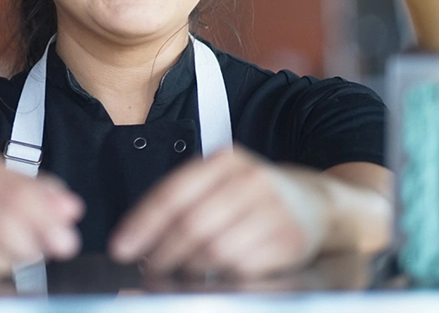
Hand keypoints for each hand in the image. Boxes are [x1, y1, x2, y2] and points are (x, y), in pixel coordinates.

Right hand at [0, 141, 84, 286]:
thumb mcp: (4, 181)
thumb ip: (41, 193)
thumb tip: (70, 209)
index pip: (17, 191)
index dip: (47, 219)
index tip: (66, 239)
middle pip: (1, 222)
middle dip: (31, 243)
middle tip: (43, 251)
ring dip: (10, 260)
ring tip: (14, 254)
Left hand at [108, 146, 329, 279]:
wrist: (317, 203)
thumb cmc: (255, 196)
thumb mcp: (221, 182)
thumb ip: (185, 200)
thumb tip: (138, 239)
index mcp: (225, 161)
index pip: (173, 194)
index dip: (142, 224)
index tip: (121, 248)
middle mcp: (250, 180)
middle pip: (191, 226)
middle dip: (163, 253)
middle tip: (150, 268)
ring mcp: (273, 210)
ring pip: (215, 251)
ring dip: (190, 269)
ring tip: (182, 272)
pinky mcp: (290, 240)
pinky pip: (242, 268)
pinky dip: (222, 277)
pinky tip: (215, 275)